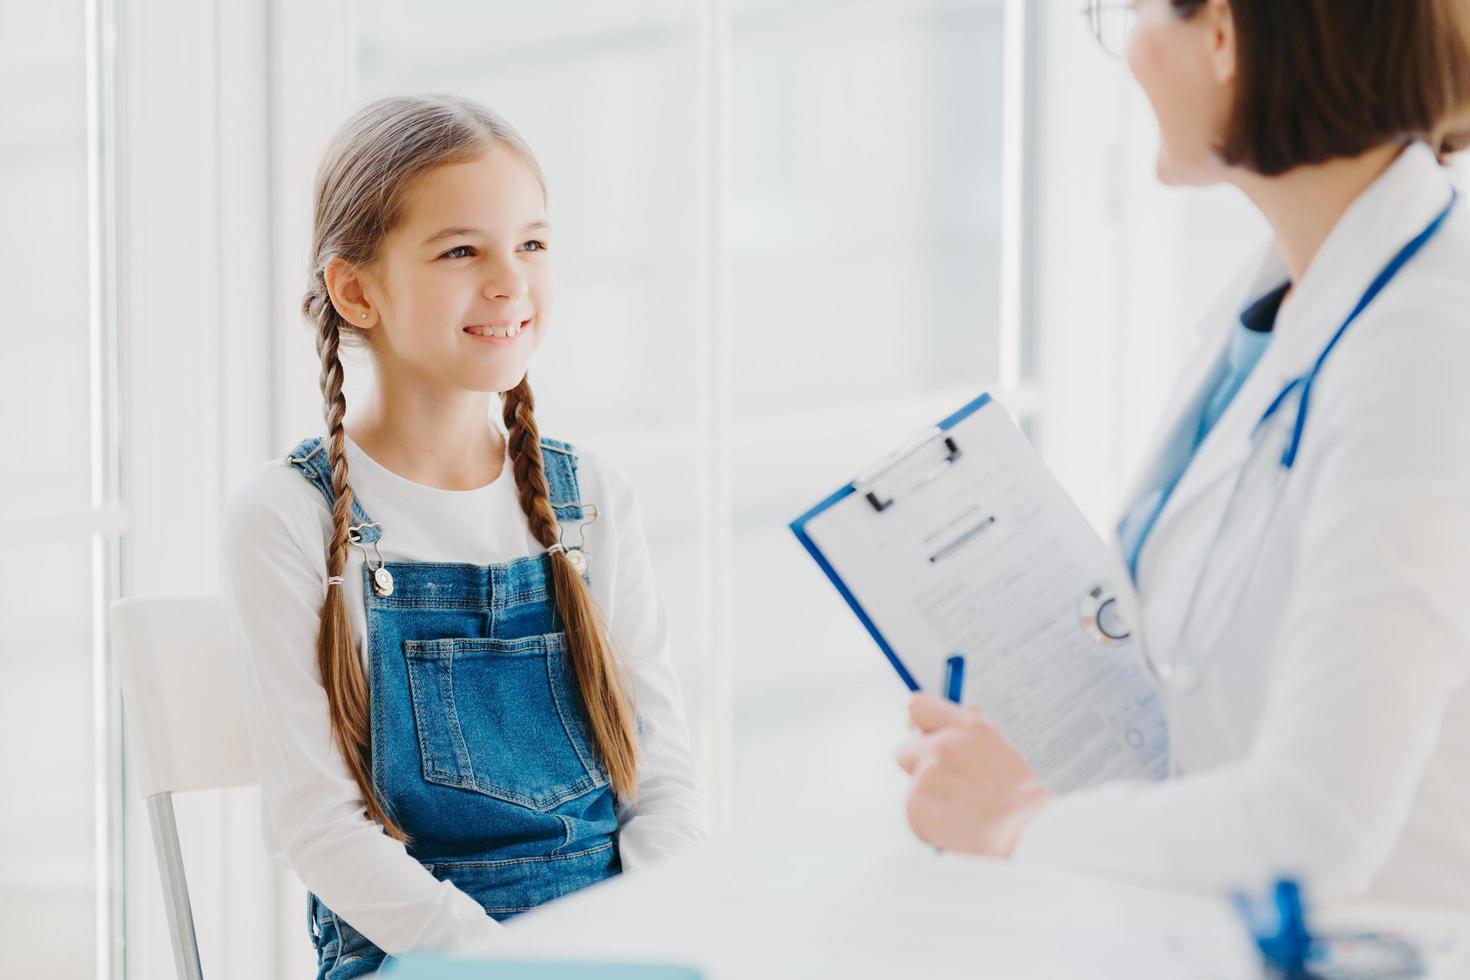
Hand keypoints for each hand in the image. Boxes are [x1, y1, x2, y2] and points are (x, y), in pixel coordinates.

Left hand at [894, 692, 1051, 856]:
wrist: (1024, 831)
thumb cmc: (1015, 792)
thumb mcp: (996, 747)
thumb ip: (965, 731)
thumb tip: (944, 718)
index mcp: (965, 726)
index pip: (919, 708)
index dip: (918, 726)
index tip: (923, 738)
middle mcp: (943, 745)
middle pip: (904, 751)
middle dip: (917, 768)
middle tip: (946, 786)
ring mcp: (926, 774)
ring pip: (912, 786)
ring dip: (928, 799)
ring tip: (963, 810)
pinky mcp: (915, 804)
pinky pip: (913, 812)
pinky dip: (928, 823)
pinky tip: (956, 826)